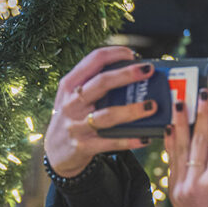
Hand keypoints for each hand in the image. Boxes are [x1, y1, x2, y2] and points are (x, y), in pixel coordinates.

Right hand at [44, 46, 157, 176]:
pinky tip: (144, 138)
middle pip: (101, 83)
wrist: (54, 153)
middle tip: (148, 71)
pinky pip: (111, 142)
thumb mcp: (75, 98)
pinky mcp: (84, 146)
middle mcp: (71, 102)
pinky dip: (129, 140)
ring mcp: (77, 125)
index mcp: (70, 85)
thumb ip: (95, 85)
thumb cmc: (73, 118)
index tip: (133, 54)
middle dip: (127, 75)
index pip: (93, 60)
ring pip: (108, 115)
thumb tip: (133, 73)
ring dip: (133, 110)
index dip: (115, 54)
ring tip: (152, 106)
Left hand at [166, 91, 207, 206]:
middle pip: (198, 139)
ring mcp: (181, 188)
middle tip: (202, 91)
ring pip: (179, 147)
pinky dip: (171, 142)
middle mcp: (196, 184)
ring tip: (181, 101)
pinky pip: (171, 161)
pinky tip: (172, 126)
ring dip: (180, 121)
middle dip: (201, 112)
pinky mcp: (172, 192)